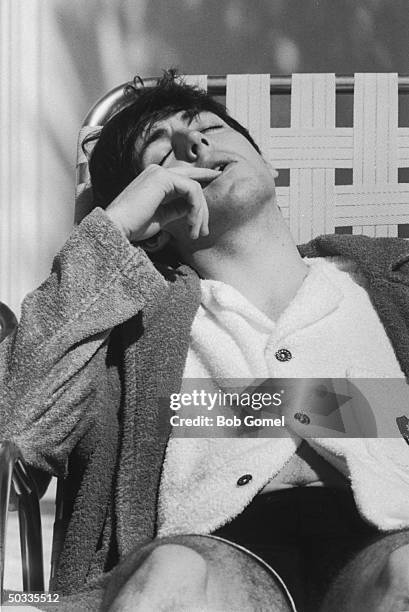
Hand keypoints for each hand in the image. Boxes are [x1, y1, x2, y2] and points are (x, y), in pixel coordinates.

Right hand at [105, 164, 220, 241]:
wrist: (116, 228)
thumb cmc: (133, 227)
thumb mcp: (162, 217)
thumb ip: (177, 208)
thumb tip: (192, 208)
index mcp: (155, 179)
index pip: (185, 177)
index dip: (203, 176)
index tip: (216, 178)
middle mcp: (157, 171)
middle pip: (193, 184)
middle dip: (203, 208)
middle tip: (203, 231)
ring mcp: (159, 173)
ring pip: (195, 189)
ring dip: (199, 214)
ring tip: (195, 233)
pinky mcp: (163, 178)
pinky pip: (192, 191)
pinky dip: (196, 210)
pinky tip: (191, 226)